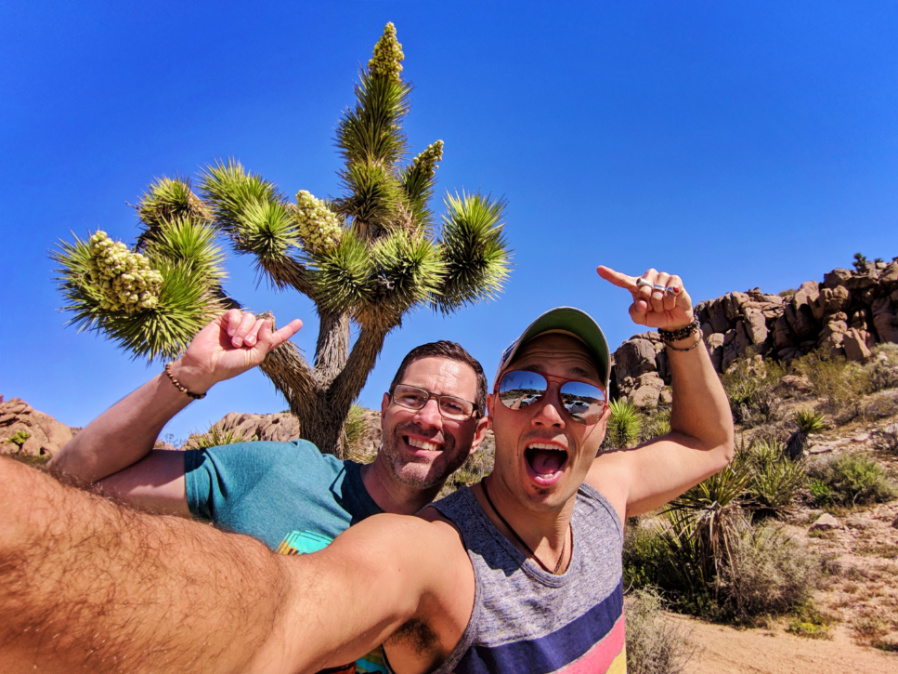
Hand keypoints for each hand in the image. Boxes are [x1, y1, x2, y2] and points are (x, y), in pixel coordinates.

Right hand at [171, 310, 302, 392]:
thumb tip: (269, 320)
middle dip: (256, 333)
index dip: (288, 329)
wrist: (205, 365)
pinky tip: (229, 333)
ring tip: (235, 342)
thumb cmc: (229, 366)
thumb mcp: (253, 358)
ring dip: (245, 330)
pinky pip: (237, 314)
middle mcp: (250, 335)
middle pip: (263, 324)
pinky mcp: (225, 321)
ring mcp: (237, 327)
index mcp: (259, 347)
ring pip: (250, 318)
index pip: (276, 336)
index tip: (300, 322)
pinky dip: (235, 323)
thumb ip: (266, 341)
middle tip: (245, 344)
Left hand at [597, 265, 693, 329]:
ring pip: (657, 294)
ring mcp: (661, 276)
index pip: (621, 279)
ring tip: (664, 304)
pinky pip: (669, 293)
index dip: (610, 275)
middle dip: (649, 304)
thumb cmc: (654, 316)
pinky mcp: (674, 279)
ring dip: (661, 305)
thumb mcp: (640, 318)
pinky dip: (670, 302)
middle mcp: (647, 278)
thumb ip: (635, 313)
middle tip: (654, 307)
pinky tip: (672, 302)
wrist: (673, 319)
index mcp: (635, 286)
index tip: (599, 269)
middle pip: (642, 291)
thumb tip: (642, 303)